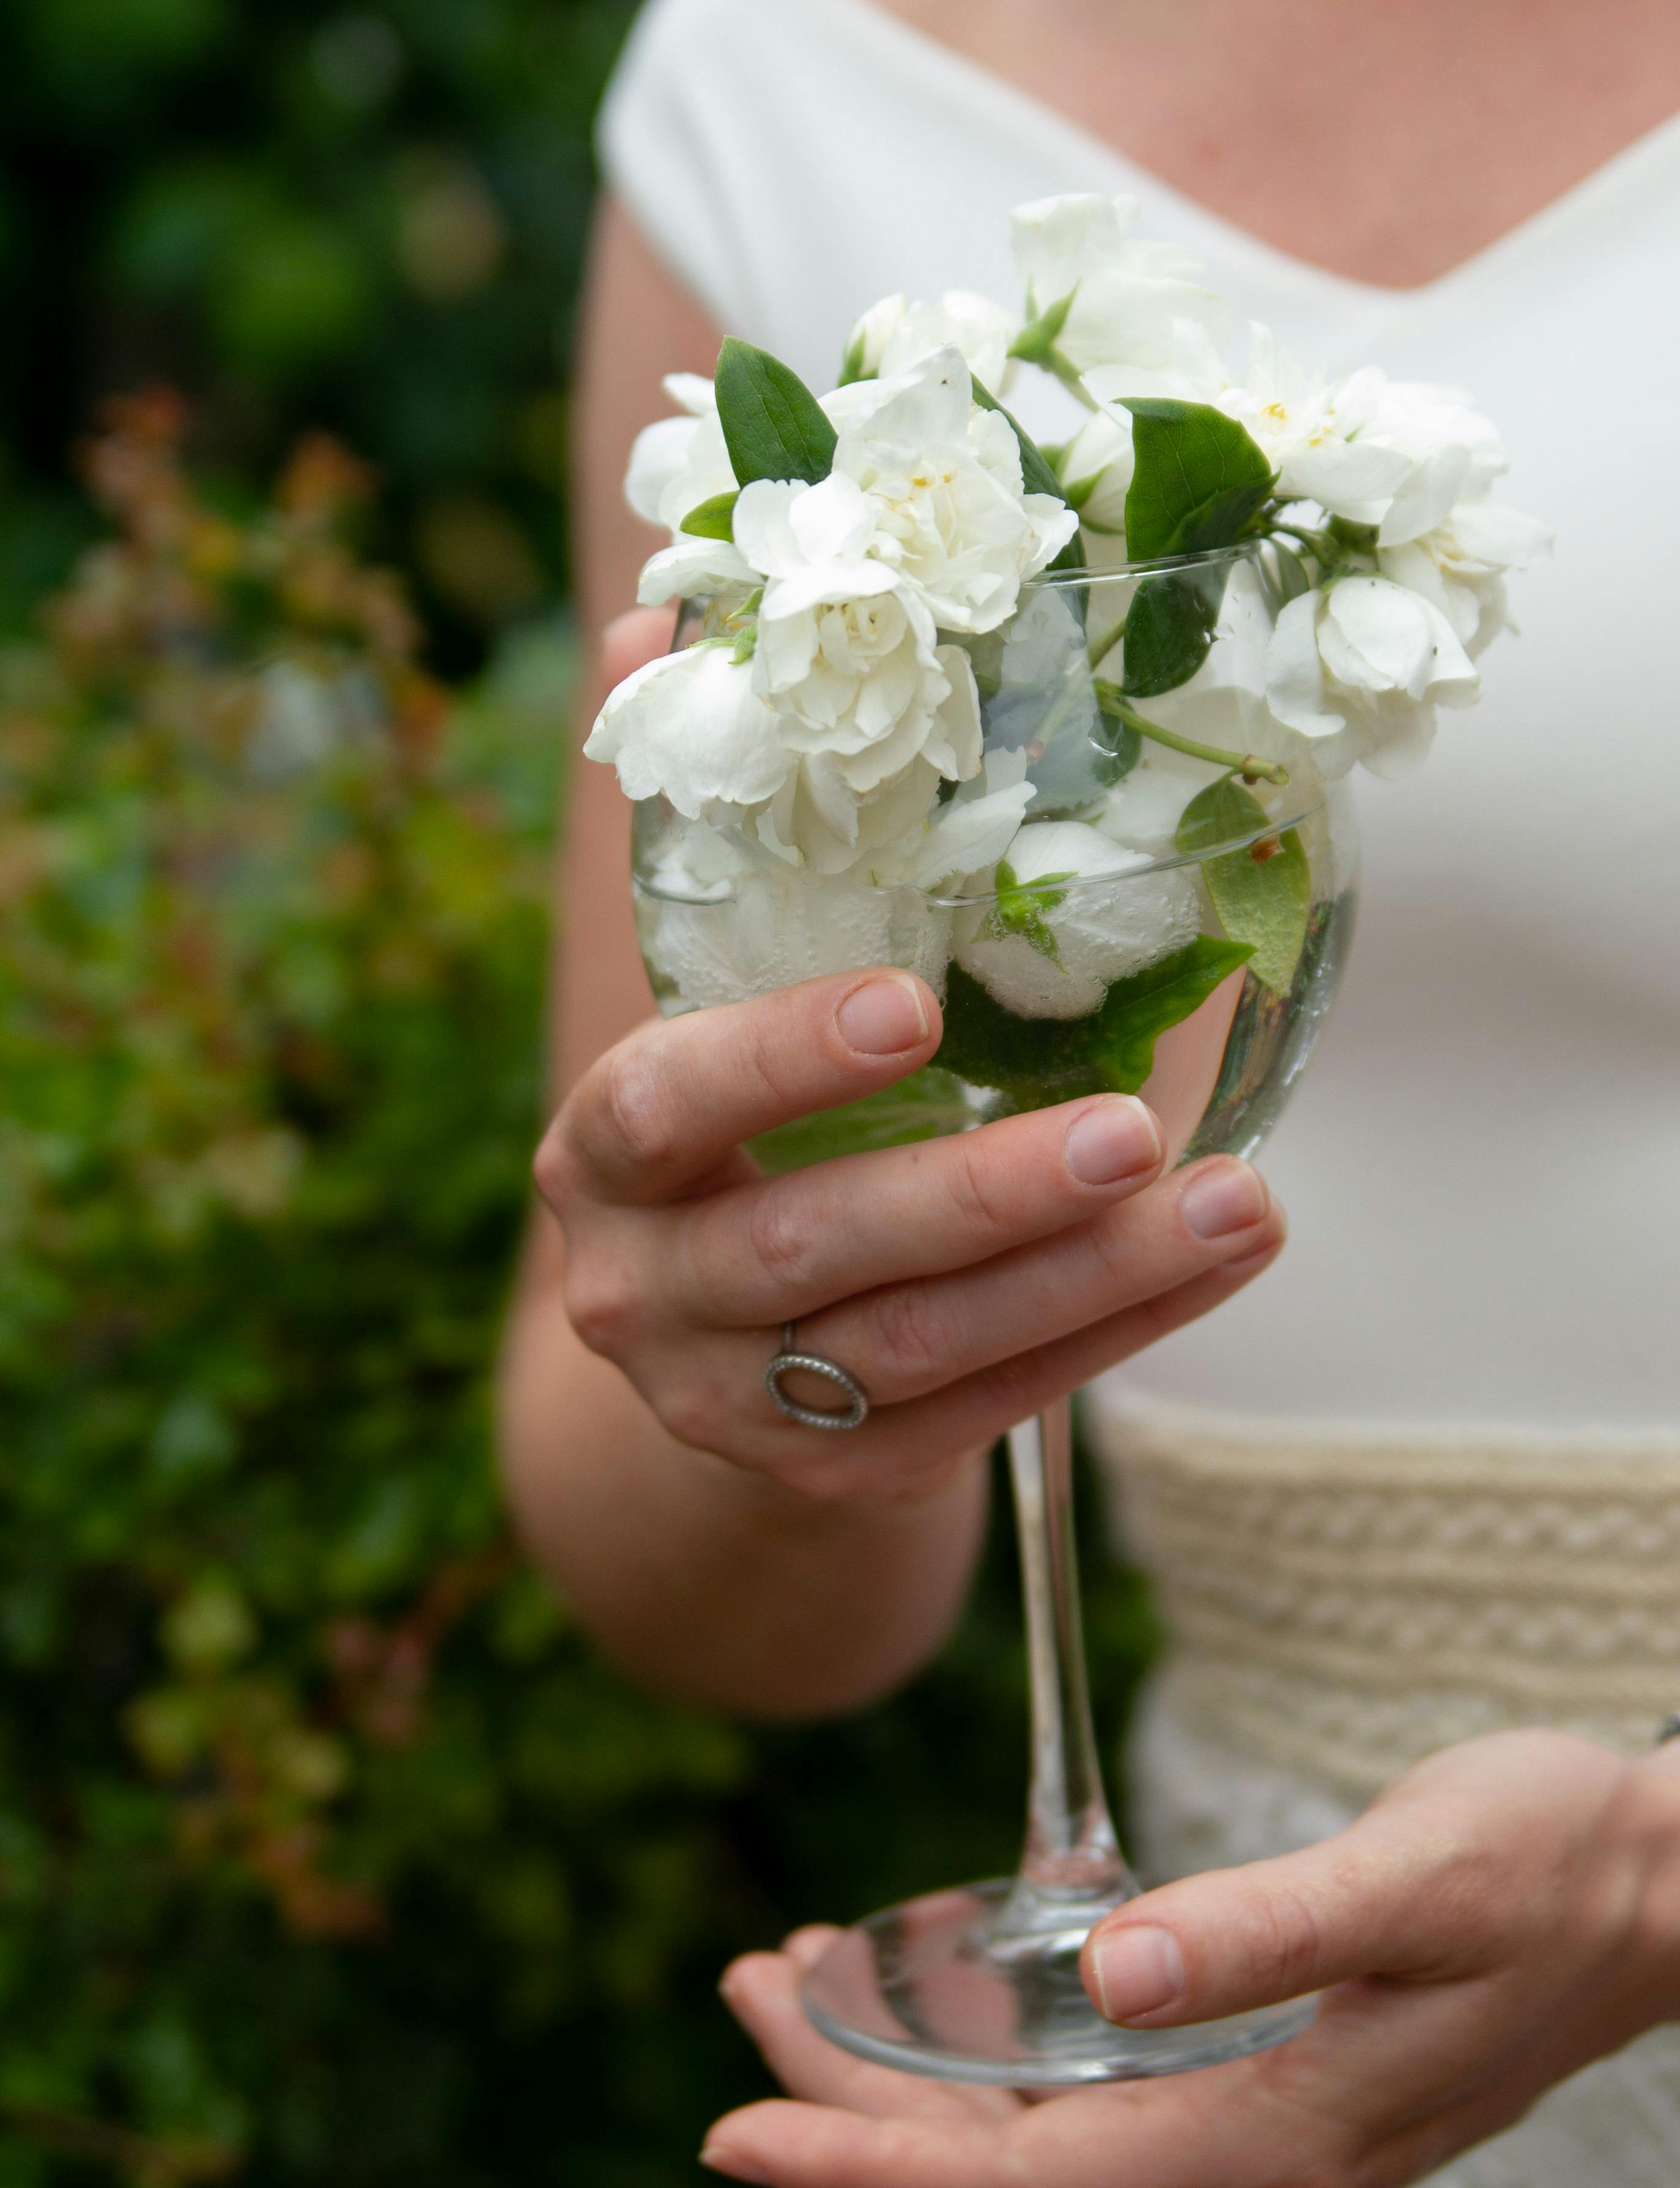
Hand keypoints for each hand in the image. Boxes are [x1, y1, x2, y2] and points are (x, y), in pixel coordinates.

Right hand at [535, 965, 1285, 1505]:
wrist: (721, 1344)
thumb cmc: (756, 1133)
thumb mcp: (732, 1042)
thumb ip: (794, 930)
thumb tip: (827, 718)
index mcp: (603, 1159)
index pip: (665, 1105)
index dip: (781, 1058)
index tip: (920, 1003)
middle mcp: (641, 1290)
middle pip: (810, 1243)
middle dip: (984, 1192)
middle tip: (1132, 1132)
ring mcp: (730, 1402)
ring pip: (918, 1342)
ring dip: (1090, 1275)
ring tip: (1233, 1204)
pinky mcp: (835, 1469)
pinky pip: (987, 1406)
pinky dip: (1112, 1332)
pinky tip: (1214, 1262)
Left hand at [704, 1733, 1679, 2187]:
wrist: (1640, 1886)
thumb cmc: (1537, 1867)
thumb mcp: (1410, 1880)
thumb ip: (1264, 1929)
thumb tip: (1113, 1970)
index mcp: (1269, 2142)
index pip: (1022, 2186)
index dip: (870, 2166)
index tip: (740, 2123)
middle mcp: (1248, 2169)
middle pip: (1000, 2179)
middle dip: (851, 2109)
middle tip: (739, 1991)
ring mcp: (1251, 2139)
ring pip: (1029, 2148)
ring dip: (903, 2080)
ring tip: (797, 1980)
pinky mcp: (1255, 2091)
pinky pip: (1081, 2112)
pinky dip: (982, 2061)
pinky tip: (937, 1986)